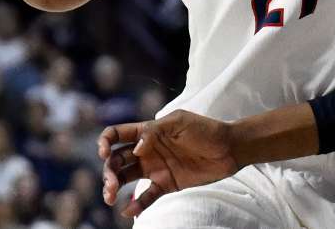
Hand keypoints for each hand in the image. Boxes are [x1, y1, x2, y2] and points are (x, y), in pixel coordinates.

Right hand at [98, 110, 238, 217]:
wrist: (229, 149)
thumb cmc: (205, 130)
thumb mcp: (180, 122)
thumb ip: (155, 131)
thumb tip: (137, 148)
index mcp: (147, 132)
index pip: (116, 134)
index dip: (105, 142)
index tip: (104, 153)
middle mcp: (146, 150)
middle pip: (116, 160)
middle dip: (108, 171)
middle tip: (111, 183)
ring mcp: (154, 168)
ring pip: (124, 178)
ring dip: (112, 187)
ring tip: (110, 197)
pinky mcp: (165, 184)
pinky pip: (145, 197)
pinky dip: (135, 205)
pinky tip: (128, 211)